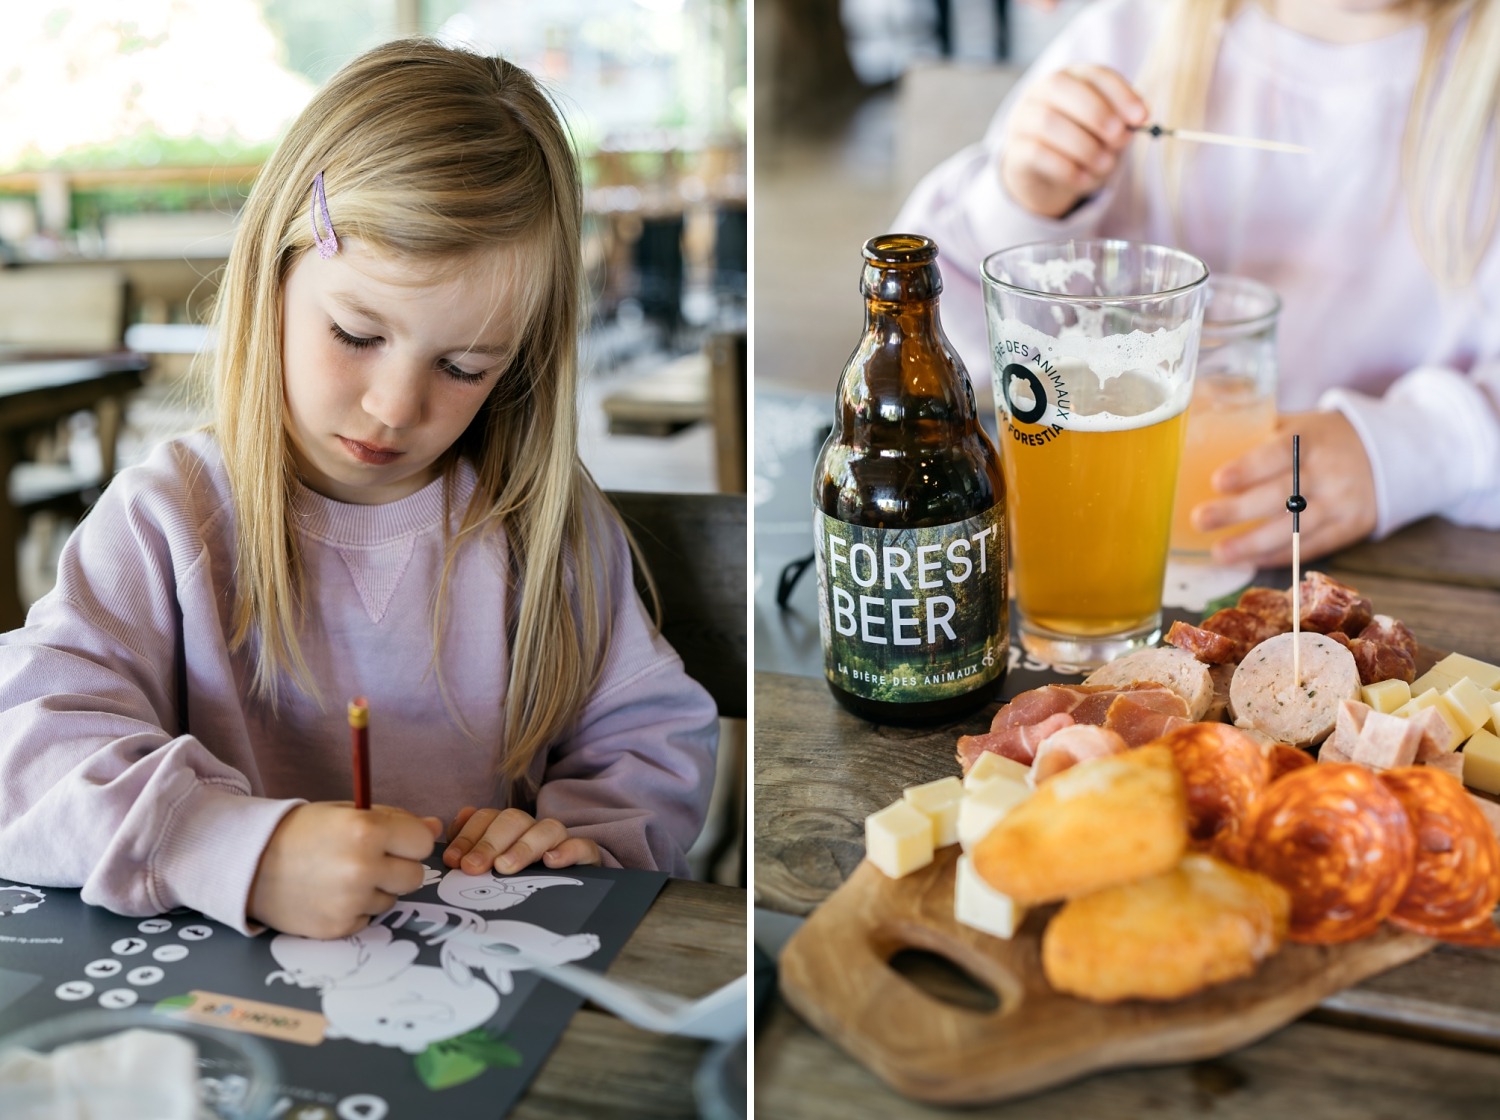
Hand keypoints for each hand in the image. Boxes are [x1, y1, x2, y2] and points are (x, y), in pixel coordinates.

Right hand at [248, 802, 441, 938]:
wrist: (249, 864)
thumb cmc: (303, 832)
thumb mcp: (348, 813)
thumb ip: (395, 820)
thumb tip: (436, 828)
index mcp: (366, 830)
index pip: (422, 843)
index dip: (410, 841)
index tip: (394, 840)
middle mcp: (362, 868)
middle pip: (414, 876)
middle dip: (398, 868)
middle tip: (369, 860)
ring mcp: (350, 901)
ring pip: (392, 899)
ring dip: (375, 890)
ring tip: (341, 876)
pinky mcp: (339, 927)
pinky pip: (367, 918)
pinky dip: (355, 909)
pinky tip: (330, 895)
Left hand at [442, 806, 601, 875]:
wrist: (568, 899)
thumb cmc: (521, 885)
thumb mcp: (491, 871)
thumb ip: (470, 851)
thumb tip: (449, 837)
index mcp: (506, 829)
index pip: (485, 818)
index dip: (467, 837)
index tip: (452, 861)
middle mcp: (532, 829)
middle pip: (512, 820)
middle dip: (488, 843)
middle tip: (473, 868)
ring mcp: (560, 841)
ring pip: (546, 828)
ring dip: (522, 846)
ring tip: (505, 867)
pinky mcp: (585, 856)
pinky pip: (582, 846)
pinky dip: (567, 850)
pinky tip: (551, 862)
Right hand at [1000, 64, 1147, 218]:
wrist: (1042, 173)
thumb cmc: (1080, 142)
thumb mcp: (1104, 128)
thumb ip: (1120, 120)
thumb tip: (1138, 120)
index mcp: (1071, 78)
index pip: (1094, 75)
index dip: (1120, 94)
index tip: (1142, 117)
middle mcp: (1041, 92)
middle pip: (1062, 89)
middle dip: (1097, 114)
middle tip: (1120, 139)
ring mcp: (1023, 119)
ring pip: (1048, 122)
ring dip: (1084, 145)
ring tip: (1105, 165)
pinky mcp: (1015, 150)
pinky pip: (1037, 154)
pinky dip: (1066, 168)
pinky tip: (1085, 180)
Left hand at [1194, 411, 1377, 566]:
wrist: (1387, 455)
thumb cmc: (1322, 440)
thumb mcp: (1298, 424)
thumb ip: (1257, 432)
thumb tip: (1196, 437)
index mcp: (1311, 438)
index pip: (1278, 453)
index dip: (1249, 468)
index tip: (1218, 481)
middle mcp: (1329, 471)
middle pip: (1282, 494)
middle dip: (1238, 511)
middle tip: (1200, 520)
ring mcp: (1341, 502)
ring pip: (1296, 527)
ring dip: (1254, 544)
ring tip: (1219, 553)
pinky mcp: (1349, 528)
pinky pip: (1311, 546)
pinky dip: (1278, 555)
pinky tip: (1248, 561)